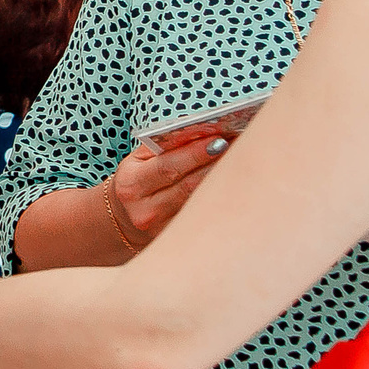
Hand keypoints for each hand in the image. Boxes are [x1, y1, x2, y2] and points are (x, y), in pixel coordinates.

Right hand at [108, 128, 234, 248]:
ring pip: (201, 203)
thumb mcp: (141, 159)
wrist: (127, 217)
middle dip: (216, 164)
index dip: (196, 153)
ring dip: (223, 181)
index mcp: (132, 184)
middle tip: (240, 146)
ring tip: (241, 161)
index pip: (168, 166)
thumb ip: (165, 145)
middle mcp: (145, 210)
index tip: (220, 139)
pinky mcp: (177, 238)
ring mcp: (162, 229)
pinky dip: (219, 198)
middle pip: (189, 186)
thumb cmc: (139, 179)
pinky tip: (233, 185)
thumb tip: (204, 130)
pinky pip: (204, 215)